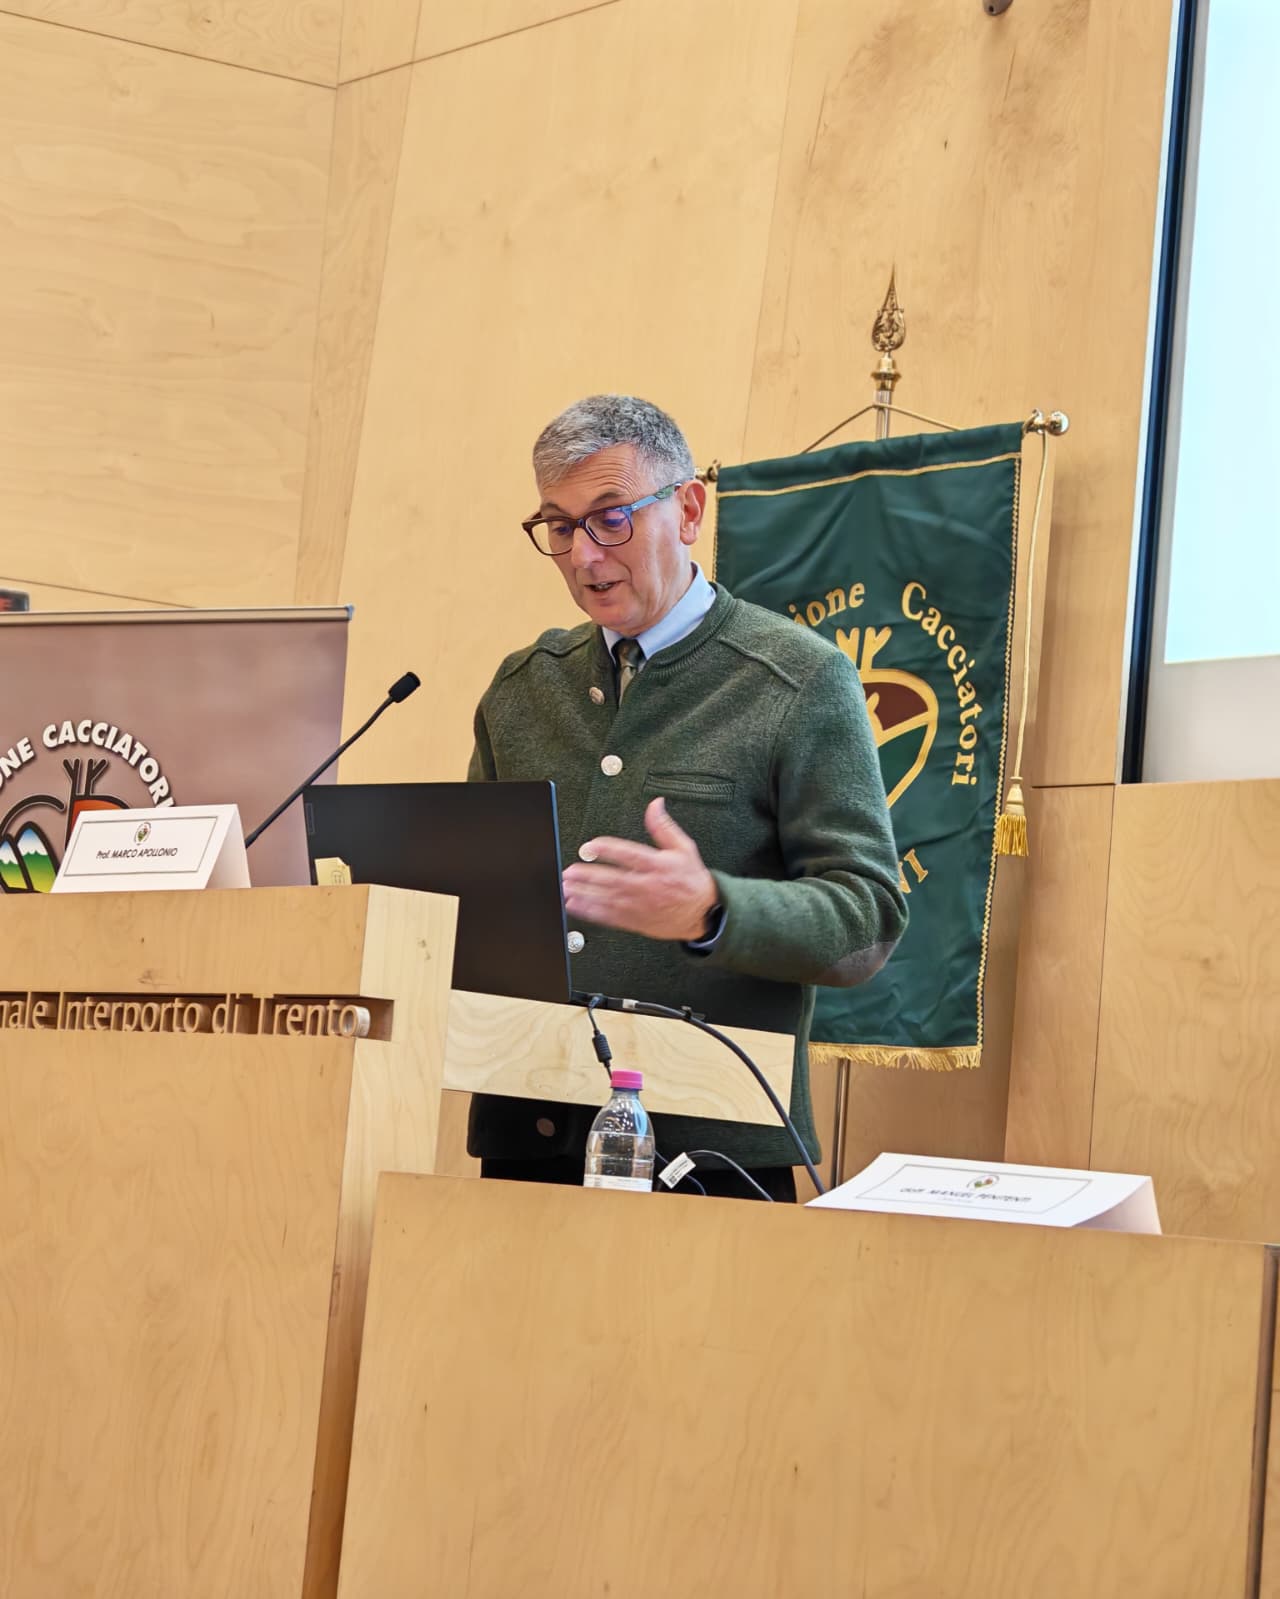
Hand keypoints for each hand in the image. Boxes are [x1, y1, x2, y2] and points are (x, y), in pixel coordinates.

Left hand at [562, 797, 718, 941]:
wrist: (702, 912)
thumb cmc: (691, 879)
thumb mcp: (683, 847)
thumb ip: (663, 826)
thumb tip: (655, 804)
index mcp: (656, 865)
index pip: (628, 854)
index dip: (607, 849)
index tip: (590, 846)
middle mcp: (646, 885)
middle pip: (612, 879)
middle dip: (588, 875)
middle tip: (570, 871)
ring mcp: (639, 905)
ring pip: (606, 898)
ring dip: (584, 893)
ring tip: (566, 887)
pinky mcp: (635, 920)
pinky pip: (609, 917)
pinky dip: (590, 912)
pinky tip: (575, 905)